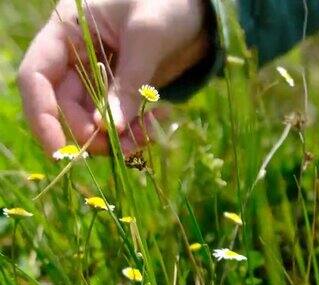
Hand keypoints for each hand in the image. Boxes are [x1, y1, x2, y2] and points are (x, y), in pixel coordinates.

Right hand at [18, 0, 208, 154]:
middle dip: (92, 132)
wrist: (195, 8)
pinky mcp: (121, 86)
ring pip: (93, 116)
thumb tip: (110, 128)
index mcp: (67, 30)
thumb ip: (129, 82)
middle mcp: (75, 54)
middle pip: (66, 105)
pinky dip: (134, 126)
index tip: (60, 150)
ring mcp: (98, 73)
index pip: (37, 76)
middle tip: (125, 146)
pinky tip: (158, 120)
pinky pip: (118, 115)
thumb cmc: (166, 3)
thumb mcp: (147, 36)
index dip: (42, 114)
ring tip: (148, 135)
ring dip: (118, 135)